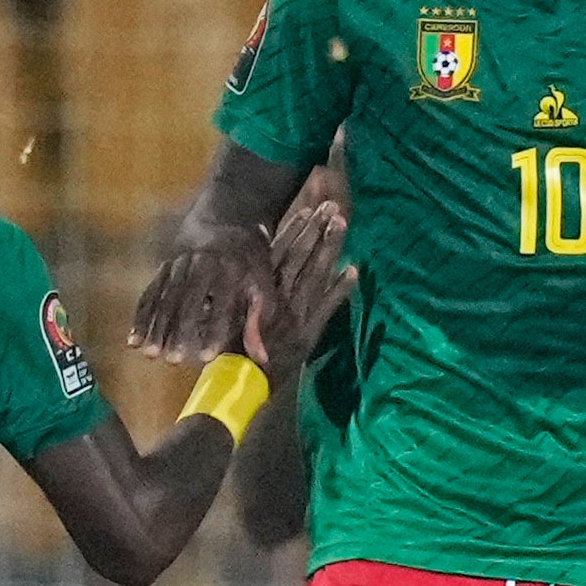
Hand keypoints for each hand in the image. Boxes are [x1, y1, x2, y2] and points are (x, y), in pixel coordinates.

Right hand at [133, 231, 274, 362]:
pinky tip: (133, 340)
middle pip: (187, 300)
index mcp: (230, 267)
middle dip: (178, 330)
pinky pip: (149, 293)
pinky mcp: (163, 267)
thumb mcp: (262, 283)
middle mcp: (201, 263)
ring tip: (150, 354)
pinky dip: (140, 317)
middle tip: (173, 360)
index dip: (214, 330)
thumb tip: (261, 358)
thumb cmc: (247, 260)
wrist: (225, 219)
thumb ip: (259, 319)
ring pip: (164, 297)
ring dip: (155, 326)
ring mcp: (178, 264)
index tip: (206, 356)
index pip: (222, 302)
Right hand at [247, 198, 353, 370]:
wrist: (241, 378)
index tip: (308, 210)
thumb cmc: (231, 345)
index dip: (296, 230)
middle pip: (302, 256)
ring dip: (330, 248)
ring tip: (342, 224)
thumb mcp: (232, 310)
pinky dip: (341, 290)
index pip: (281, 252)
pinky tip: (353, 270)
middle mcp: (280, 296)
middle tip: (332, 207)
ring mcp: (296, 312)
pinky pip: (328, 307)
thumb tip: (249, 262)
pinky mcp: (308, 331)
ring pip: (316, 273)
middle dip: (317, 230)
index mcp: (261, 289)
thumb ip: (243, 287)